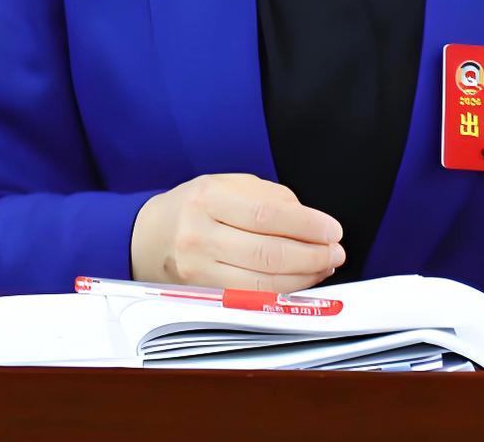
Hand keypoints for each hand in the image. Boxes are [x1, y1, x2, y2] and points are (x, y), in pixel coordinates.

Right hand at [130, 173, 344, 290]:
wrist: (147, 236)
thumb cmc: (196, 206)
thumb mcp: (228, 185)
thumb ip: (270, 198)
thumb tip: (311, 222)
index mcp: (209, 197)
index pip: (267, 213)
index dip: (306, 224)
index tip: (333, 230)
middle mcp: (199, 234)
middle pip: (267, 252)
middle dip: (312, 255)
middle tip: (335, 252)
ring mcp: (197, 269)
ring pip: (261, 281)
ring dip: (302, 277)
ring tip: (324, 267)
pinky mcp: (200, 295)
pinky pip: (248, 298)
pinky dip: (280, 291)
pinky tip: (298, 282)